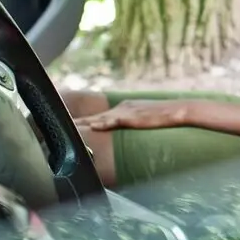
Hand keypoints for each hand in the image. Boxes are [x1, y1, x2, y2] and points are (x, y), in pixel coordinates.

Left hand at [73, 99, 189, 131]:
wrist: (177, 110)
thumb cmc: (164, 116)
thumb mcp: (145, 118)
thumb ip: (134, 122)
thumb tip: (128, 132)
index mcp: (124, 108)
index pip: (101, 116)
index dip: (86, 121)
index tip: (73, 126)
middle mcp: (122, 107)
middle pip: (96, 116)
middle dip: (80, 122)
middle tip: (62, 125)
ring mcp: (126, 111)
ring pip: (101, 118)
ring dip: (85, 123)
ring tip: (71, 127)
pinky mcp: (132, 117)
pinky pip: (114, 121)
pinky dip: (103, 123)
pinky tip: (94, 126)